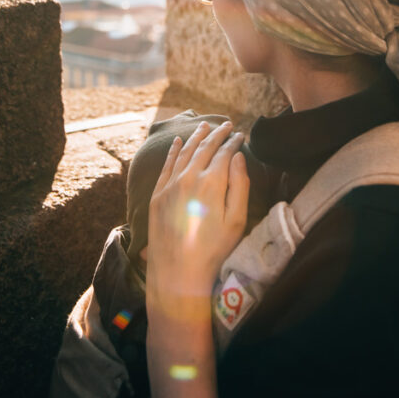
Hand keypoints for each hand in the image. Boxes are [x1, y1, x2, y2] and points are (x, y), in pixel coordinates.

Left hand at [146, 121, 249, 316]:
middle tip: (227, 124)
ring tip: (205, 125)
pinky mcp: (157, 195)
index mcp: (211, 183)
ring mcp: (170, 185)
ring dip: (196, 137)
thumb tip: (238, 157)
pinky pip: (166, 165)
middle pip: (205, 148)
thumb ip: (240, 185)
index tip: (241, 134)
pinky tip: (178, 141)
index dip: (234, 142)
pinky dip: (174, 151)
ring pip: (185, 152)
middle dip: (217, 134)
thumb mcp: (236, 221)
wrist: (177, 273)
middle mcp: (189, 178)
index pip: (224, 153)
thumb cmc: (214, 251)